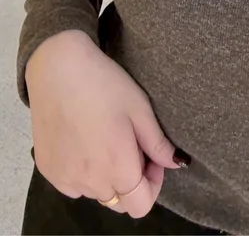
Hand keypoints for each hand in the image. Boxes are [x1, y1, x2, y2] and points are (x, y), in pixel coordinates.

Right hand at [25, 30, 188, 217]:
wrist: (58, 69)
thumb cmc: (105, 85)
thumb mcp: (140, 109)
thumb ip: (158, 144)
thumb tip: (175, 164)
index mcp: (117, 168)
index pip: (141, 205)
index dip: (153, 183)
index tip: (151, 155)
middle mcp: (89, 182)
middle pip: (119, 201)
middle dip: (132, 181)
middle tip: (130, 144)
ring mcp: (64, 179)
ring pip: (96, 193)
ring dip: (107, 177)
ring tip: (106, 140)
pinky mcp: (47, 170)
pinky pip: (73, 185)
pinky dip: (84, 173)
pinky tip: (85, 142)